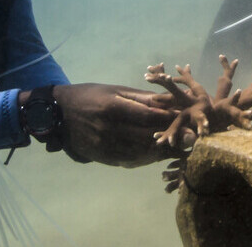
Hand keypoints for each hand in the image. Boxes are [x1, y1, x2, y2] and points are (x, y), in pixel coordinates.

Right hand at [45, 83, 179, 167]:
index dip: (171, 121)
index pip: (149, 117)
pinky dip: (148, 159)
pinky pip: (130, 161)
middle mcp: (110, 129)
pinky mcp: (103, 158)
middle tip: (193, 138)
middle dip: (173, 138)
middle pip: (148, 137)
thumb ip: (143, 98)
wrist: (59, 115)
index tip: (189, 122)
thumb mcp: (116, 90)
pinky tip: (158, 155)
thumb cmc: (91, 96)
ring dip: (163, 151)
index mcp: (114, 108)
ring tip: (181, 148)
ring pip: (142, 152)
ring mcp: (106, 146)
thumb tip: (171, 101)